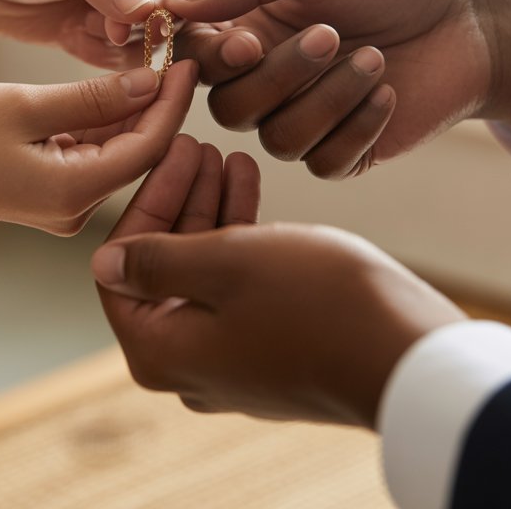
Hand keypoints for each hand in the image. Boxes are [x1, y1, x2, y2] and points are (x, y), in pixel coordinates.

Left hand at [0, 0, 210, 68]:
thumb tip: (148, 12)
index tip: (156, 17)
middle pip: (184, 10)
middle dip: (152, 28)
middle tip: (113, 32)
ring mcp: (131, 5)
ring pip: (159, 41)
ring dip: (124, 44)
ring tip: (84, 26)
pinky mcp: (110, 37)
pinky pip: (128, 61)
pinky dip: (104, 57)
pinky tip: (73, 37)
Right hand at [0, 60, 197, 234]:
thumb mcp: (25, 105)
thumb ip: (93, 97)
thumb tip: (153, 81)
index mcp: (73, 192)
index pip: (148, 147)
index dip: (173, 102)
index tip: (187, 58)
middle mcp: (76, 210)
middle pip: (138, 151)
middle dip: (158, 104)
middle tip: (177, 52)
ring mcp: (63, 206)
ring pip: (117, 151)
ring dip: (133, 110)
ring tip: (155, 61)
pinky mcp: (51, 195)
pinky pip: (93, 155)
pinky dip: (105, 123)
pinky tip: (117, 86)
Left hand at [92, 142, 464, 427]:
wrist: (407, 357)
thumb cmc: (315, 304)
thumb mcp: (226, 263)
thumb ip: (159, 260)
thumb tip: (102, 264)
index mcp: (160, 351)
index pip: (120, 269)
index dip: (144, 200)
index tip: (173, 150)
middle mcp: (188, 367)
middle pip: (162, 269)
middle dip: (181, 200)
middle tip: (200, 143)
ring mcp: (232, 365)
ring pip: (204, 274)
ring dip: (214, 211)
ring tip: (231, 154)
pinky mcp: (272, 355)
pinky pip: (240, 290)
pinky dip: (244, 240)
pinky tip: (255, 187)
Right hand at [164, 0, 510, 177]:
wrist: (476, 14)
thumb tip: (176, 2)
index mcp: (254, 26)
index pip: (200, 59)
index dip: (213, 60)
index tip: (248, 41)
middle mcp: (273, 78)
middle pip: (231, 108)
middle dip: (281, 76)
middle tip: (333, 34)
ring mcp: (310, 118)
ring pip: (277, 139)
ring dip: (328, 99)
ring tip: (375, 59)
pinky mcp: (349, 152)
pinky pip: (324, 163)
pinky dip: (357, 127)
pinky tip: (389, 93)